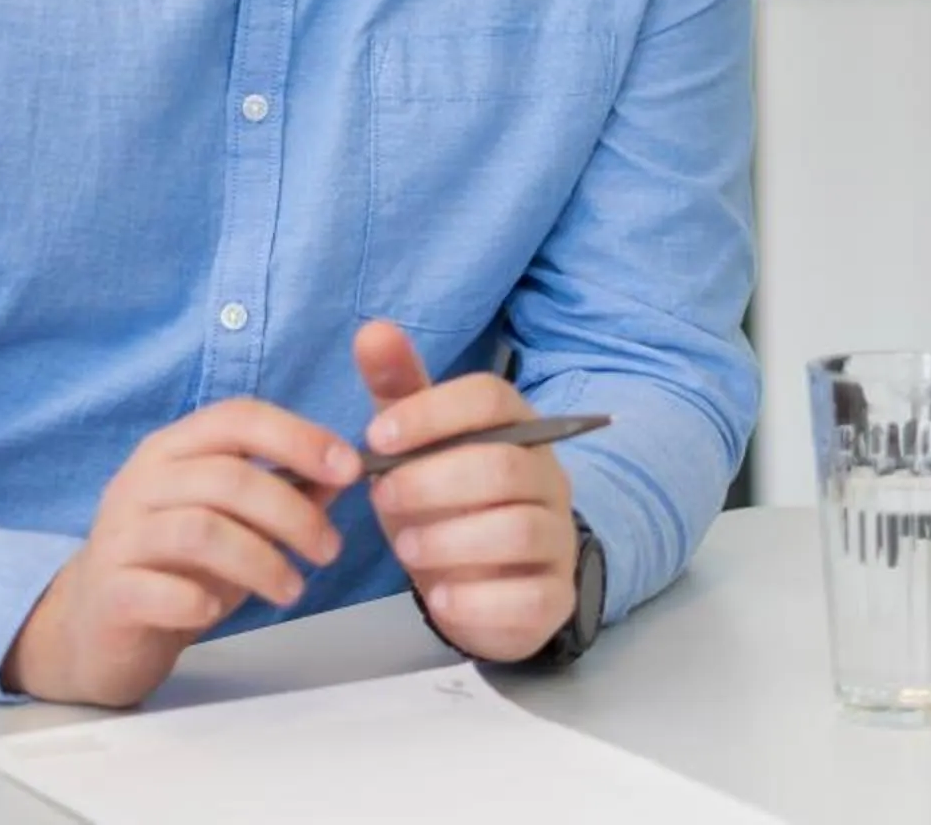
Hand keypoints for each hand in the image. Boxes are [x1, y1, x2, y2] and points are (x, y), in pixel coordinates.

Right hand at [3, 398, 362, 707]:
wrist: (94, 627)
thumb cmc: (174, 567)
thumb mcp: (233, 522)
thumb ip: (283, 493)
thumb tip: (343, 472)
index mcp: (173, 450)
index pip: (236, 418)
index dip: (297, 436)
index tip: (349, 468)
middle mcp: (142, 482)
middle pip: (227, 477)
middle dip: (292, 512)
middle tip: (328, 550)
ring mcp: (120, 536)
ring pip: (199, 531)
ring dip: (260, 560)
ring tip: (293, 590)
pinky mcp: (110, 592)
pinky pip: (157, 589)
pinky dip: (197, 599)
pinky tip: (218, 611)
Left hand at [356, 320, 579, 662]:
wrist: (483, 583)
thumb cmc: (445, 500)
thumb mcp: (415, 444)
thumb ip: (398, 390)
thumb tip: (373, 329)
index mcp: (516, 427)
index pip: (490, 397)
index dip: (430, 412)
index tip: (376, 437)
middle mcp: (548, 477)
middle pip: (503, 466)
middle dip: (432, 482)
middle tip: (383, 499)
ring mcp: (558, 538)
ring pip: (518, 530)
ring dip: (450, 540)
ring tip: (406, 548)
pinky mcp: (555, 597)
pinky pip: (529, 597)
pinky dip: (477, 600)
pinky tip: (439, 598)